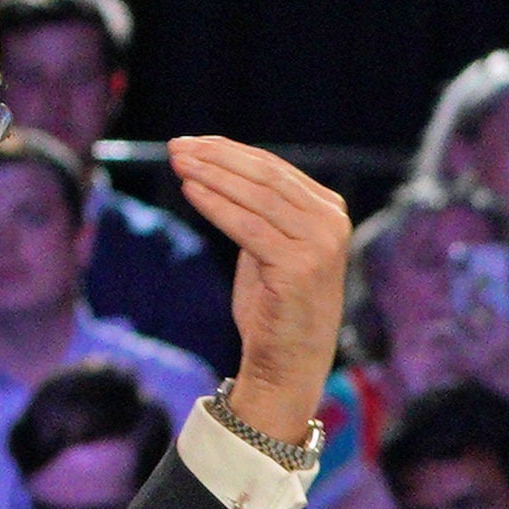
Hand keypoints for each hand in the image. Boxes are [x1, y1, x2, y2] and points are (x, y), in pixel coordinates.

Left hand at [169, 137, 353, 449]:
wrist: (288, 365)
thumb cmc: (274, 307)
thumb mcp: (271, 247)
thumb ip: (261, 210)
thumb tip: (218, 165)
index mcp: (330, 212)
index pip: (274, 169)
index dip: (229, 151)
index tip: (193, 143)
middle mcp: (332, 223)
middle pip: (265, 177)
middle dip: (217, 158)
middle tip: (177, 147)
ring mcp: (320, 245)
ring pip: (256, 197)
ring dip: (212, 176)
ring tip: (178, 163)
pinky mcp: (299, 267)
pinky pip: (248, 227)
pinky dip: (216, 206)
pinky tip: (190, 191)